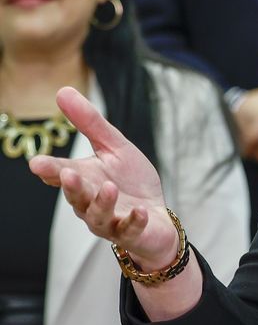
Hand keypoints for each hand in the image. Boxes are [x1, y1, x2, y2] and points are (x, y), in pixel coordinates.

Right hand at [28, 87, 179, 269]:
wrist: (155, 218)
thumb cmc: (130, 181)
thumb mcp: (114, 146)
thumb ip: (89, 123)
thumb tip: (62, 90)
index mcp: (84, 180)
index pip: (62, 174)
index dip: (50, 169)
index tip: (36, 163)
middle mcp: (90, 203)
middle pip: (77, 196)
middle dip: (71, 186)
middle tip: (67, 173)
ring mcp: (110, 221)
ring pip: (98, 216)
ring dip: (102, 202)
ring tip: (108, 187)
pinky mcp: (132, 233)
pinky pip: (129, 230)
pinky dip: (134, 221)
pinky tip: (140, 211)